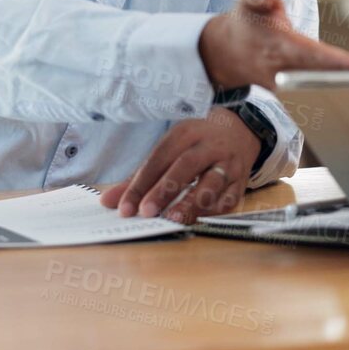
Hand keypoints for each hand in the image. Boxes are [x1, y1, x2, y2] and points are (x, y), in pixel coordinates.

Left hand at [98, 108, 259, 223]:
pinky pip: (230, 198)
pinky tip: (198, 220)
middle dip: (165, 190)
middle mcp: (208, 146)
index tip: (125, 207)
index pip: (159, 158)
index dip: (141, 184)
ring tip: (175, 219)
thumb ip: (139, 177)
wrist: (239, 129)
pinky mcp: (241, 181)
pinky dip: (214, 211)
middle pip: (186, 165)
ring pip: (212, 182)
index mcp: (185, 134)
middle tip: (147, 212)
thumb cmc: (196, 142)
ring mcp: (227, 163)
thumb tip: (108, 201)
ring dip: (192, 203)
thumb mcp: (169, 149)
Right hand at [198, 0, 348, 89]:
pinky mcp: (291, 97)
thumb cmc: (249, 20)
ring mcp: (286, 90)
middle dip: (346, 83)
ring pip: (319, 94)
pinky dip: (338, 96)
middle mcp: (282, 73)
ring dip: (345, 94)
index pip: (310, 55)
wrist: (224, 54)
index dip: (335, 62)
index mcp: (278, 45)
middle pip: (320, 81)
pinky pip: (317, 98)